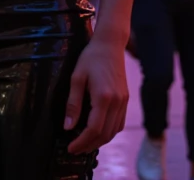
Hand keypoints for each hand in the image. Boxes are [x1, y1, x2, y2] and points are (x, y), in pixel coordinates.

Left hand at [65, 39, 128, 153]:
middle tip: (76, 149)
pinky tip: (99, 132)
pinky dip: (109, 132)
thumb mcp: (77, 77)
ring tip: (85, 144)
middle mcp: (117, 102)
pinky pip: (119, 123)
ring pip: (114, 131)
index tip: (70, 148)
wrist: (110, 44)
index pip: (94, 129)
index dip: (81, 142)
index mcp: (104, 97)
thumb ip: (73, 103)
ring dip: (100, 141)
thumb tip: (68, 127)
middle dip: (89, 145)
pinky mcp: (125, 100)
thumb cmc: (91, 57)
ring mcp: (124, 102)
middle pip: (105, 134)